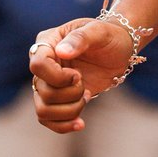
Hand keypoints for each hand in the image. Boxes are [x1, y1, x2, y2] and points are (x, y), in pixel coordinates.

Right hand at [29, 18, 132, 133]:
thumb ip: (81, 38)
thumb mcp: (99, 31)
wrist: (119, 50)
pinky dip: (63, 125)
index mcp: (48, 42)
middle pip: (42, 91)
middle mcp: (44, 65)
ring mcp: (49, 83)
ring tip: (86, 96)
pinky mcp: (58, 99)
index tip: (78, 75)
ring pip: (43, 110)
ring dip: (69, 110)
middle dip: (69, 93)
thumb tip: (61, 52)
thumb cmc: (109, 35)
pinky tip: (80, 123)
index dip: (57, 76)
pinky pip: (49, 119)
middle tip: (84, 82)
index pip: (38, 65)